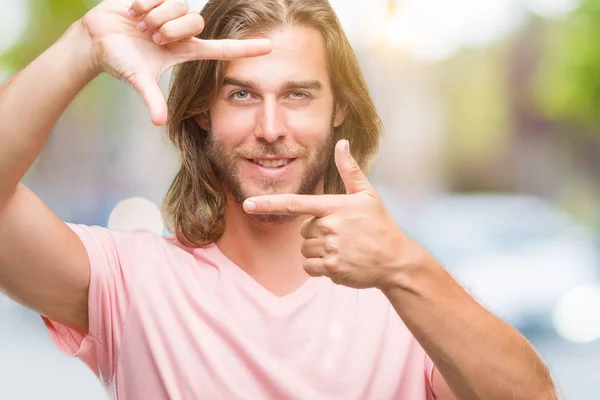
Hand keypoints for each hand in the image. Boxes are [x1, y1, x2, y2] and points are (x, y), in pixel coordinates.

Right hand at [79, 0, 271, 124]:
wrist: (96, 38)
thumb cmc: (119, 60)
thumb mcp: (138, 78)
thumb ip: (151, 99)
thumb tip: (159, 122)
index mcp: (186, 50)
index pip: (222, 49)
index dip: (246, 48)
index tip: (270, 47)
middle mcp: (184, 31)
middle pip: (195, 23)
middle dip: (169, 30)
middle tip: (151, 37)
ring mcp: (172, 12)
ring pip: (179, 6)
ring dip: (155, 17)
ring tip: (140, 25)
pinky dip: (144, 5)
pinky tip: (134, 11)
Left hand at [243, 140, 425, 289]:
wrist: (395, 261)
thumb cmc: (380, 226)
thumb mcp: (368, 195)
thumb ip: (349, 170)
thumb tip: (342, 143)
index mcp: (335, 207)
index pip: (296, 204)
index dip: (269, 203)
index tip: (248, 204)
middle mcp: (330, 227)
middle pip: (303, 231)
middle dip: (317, 234)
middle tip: (342, 235)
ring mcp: (330, 248)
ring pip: (305, 250)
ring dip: (319, 251)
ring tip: (343, 249)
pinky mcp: (331, 268)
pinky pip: (309, 267)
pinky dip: (319, 267)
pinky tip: (339, 262)